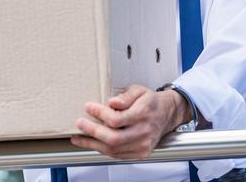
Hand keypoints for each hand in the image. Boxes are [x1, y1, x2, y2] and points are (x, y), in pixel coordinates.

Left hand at [70, 84, 189, 158]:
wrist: (166, 114)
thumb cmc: (150, 101)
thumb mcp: (139, 90)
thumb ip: (125, 96)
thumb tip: (112, 102)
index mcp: (143, 114)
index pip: (116, 119)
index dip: (99, 113)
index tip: (88, 107)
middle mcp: (143, 132)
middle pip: (113, 138)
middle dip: (92, 131)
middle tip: (79, 124)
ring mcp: (143, 145)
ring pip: (114, 150)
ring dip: (93, 144)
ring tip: (79, 138)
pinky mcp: (141, 153)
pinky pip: (118, 155)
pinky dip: (102, 150)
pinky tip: (92, 143)